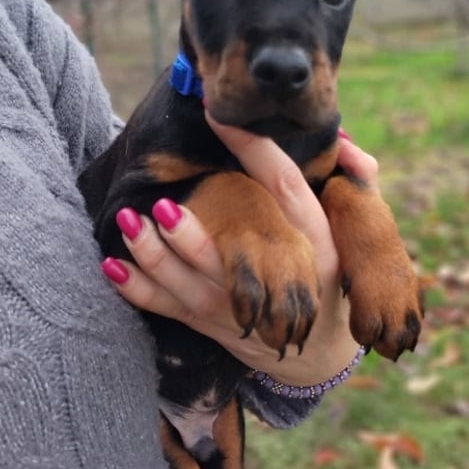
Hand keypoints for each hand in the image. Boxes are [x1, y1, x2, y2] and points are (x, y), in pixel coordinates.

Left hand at [102, 116, 377, 386]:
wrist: (320, 352)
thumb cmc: (330, 273)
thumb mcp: (351, 230)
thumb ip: (356, 182)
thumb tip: (349, 143)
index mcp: (309, 242)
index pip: (285, 189)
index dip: (254, 153)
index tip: (219, 116)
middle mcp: (274, 277)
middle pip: (229, 256)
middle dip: (192, 236)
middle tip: (163, 206)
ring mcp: (236, 308)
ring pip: (189, 285)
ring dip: (155, 255)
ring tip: (132, 221)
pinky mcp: (208, 323)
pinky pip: (168, 307)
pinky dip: (137, 289)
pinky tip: (113, 265)